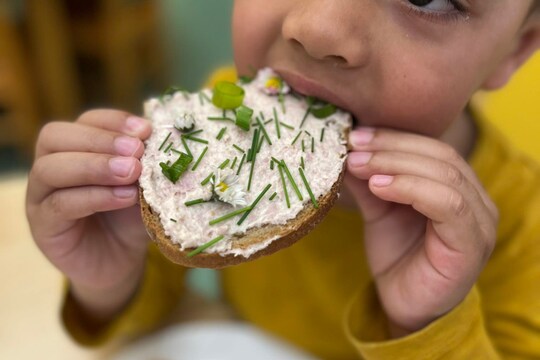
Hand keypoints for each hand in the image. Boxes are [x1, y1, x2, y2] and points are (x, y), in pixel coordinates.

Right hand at [26, 110, 151, 320]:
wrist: (120, 262)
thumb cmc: (130, 217)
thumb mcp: (142, 186)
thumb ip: (144, 164)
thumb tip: (160, 142)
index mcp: (75, 148)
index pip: (86, 121)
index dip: (115, 121)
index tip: (146, 130)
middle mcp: (50, 166)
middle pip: (56, 136)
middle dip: (101, 140)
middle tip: (137, 150)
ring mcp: (40, 196)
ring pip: (51, 168)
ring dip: (96, 166)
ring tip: (132, 172)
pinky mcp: (42, 226)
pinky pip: (60, 204)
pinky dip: (96, 196)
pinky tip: (125, 197)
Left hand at [345, 127, 497, 335]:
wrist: (404, 305)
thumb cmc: (397, 256)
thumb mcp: (379, 210)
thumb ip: (370, 180)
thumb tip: (348, 148)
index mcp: (458, 187)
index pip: (432, 147)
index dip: (393, 137)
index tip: (355, 134)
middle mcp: (476, 200)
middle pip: (440, 155)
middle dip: (391, 146)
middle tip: (354, 145)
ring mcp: (479, 222)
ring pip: (444, 174)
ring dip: (396, 164)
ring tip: (359, 164)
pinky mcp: (472, 244)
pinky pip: (448, 204)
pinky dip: (411, 188)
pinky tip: (379, 187)